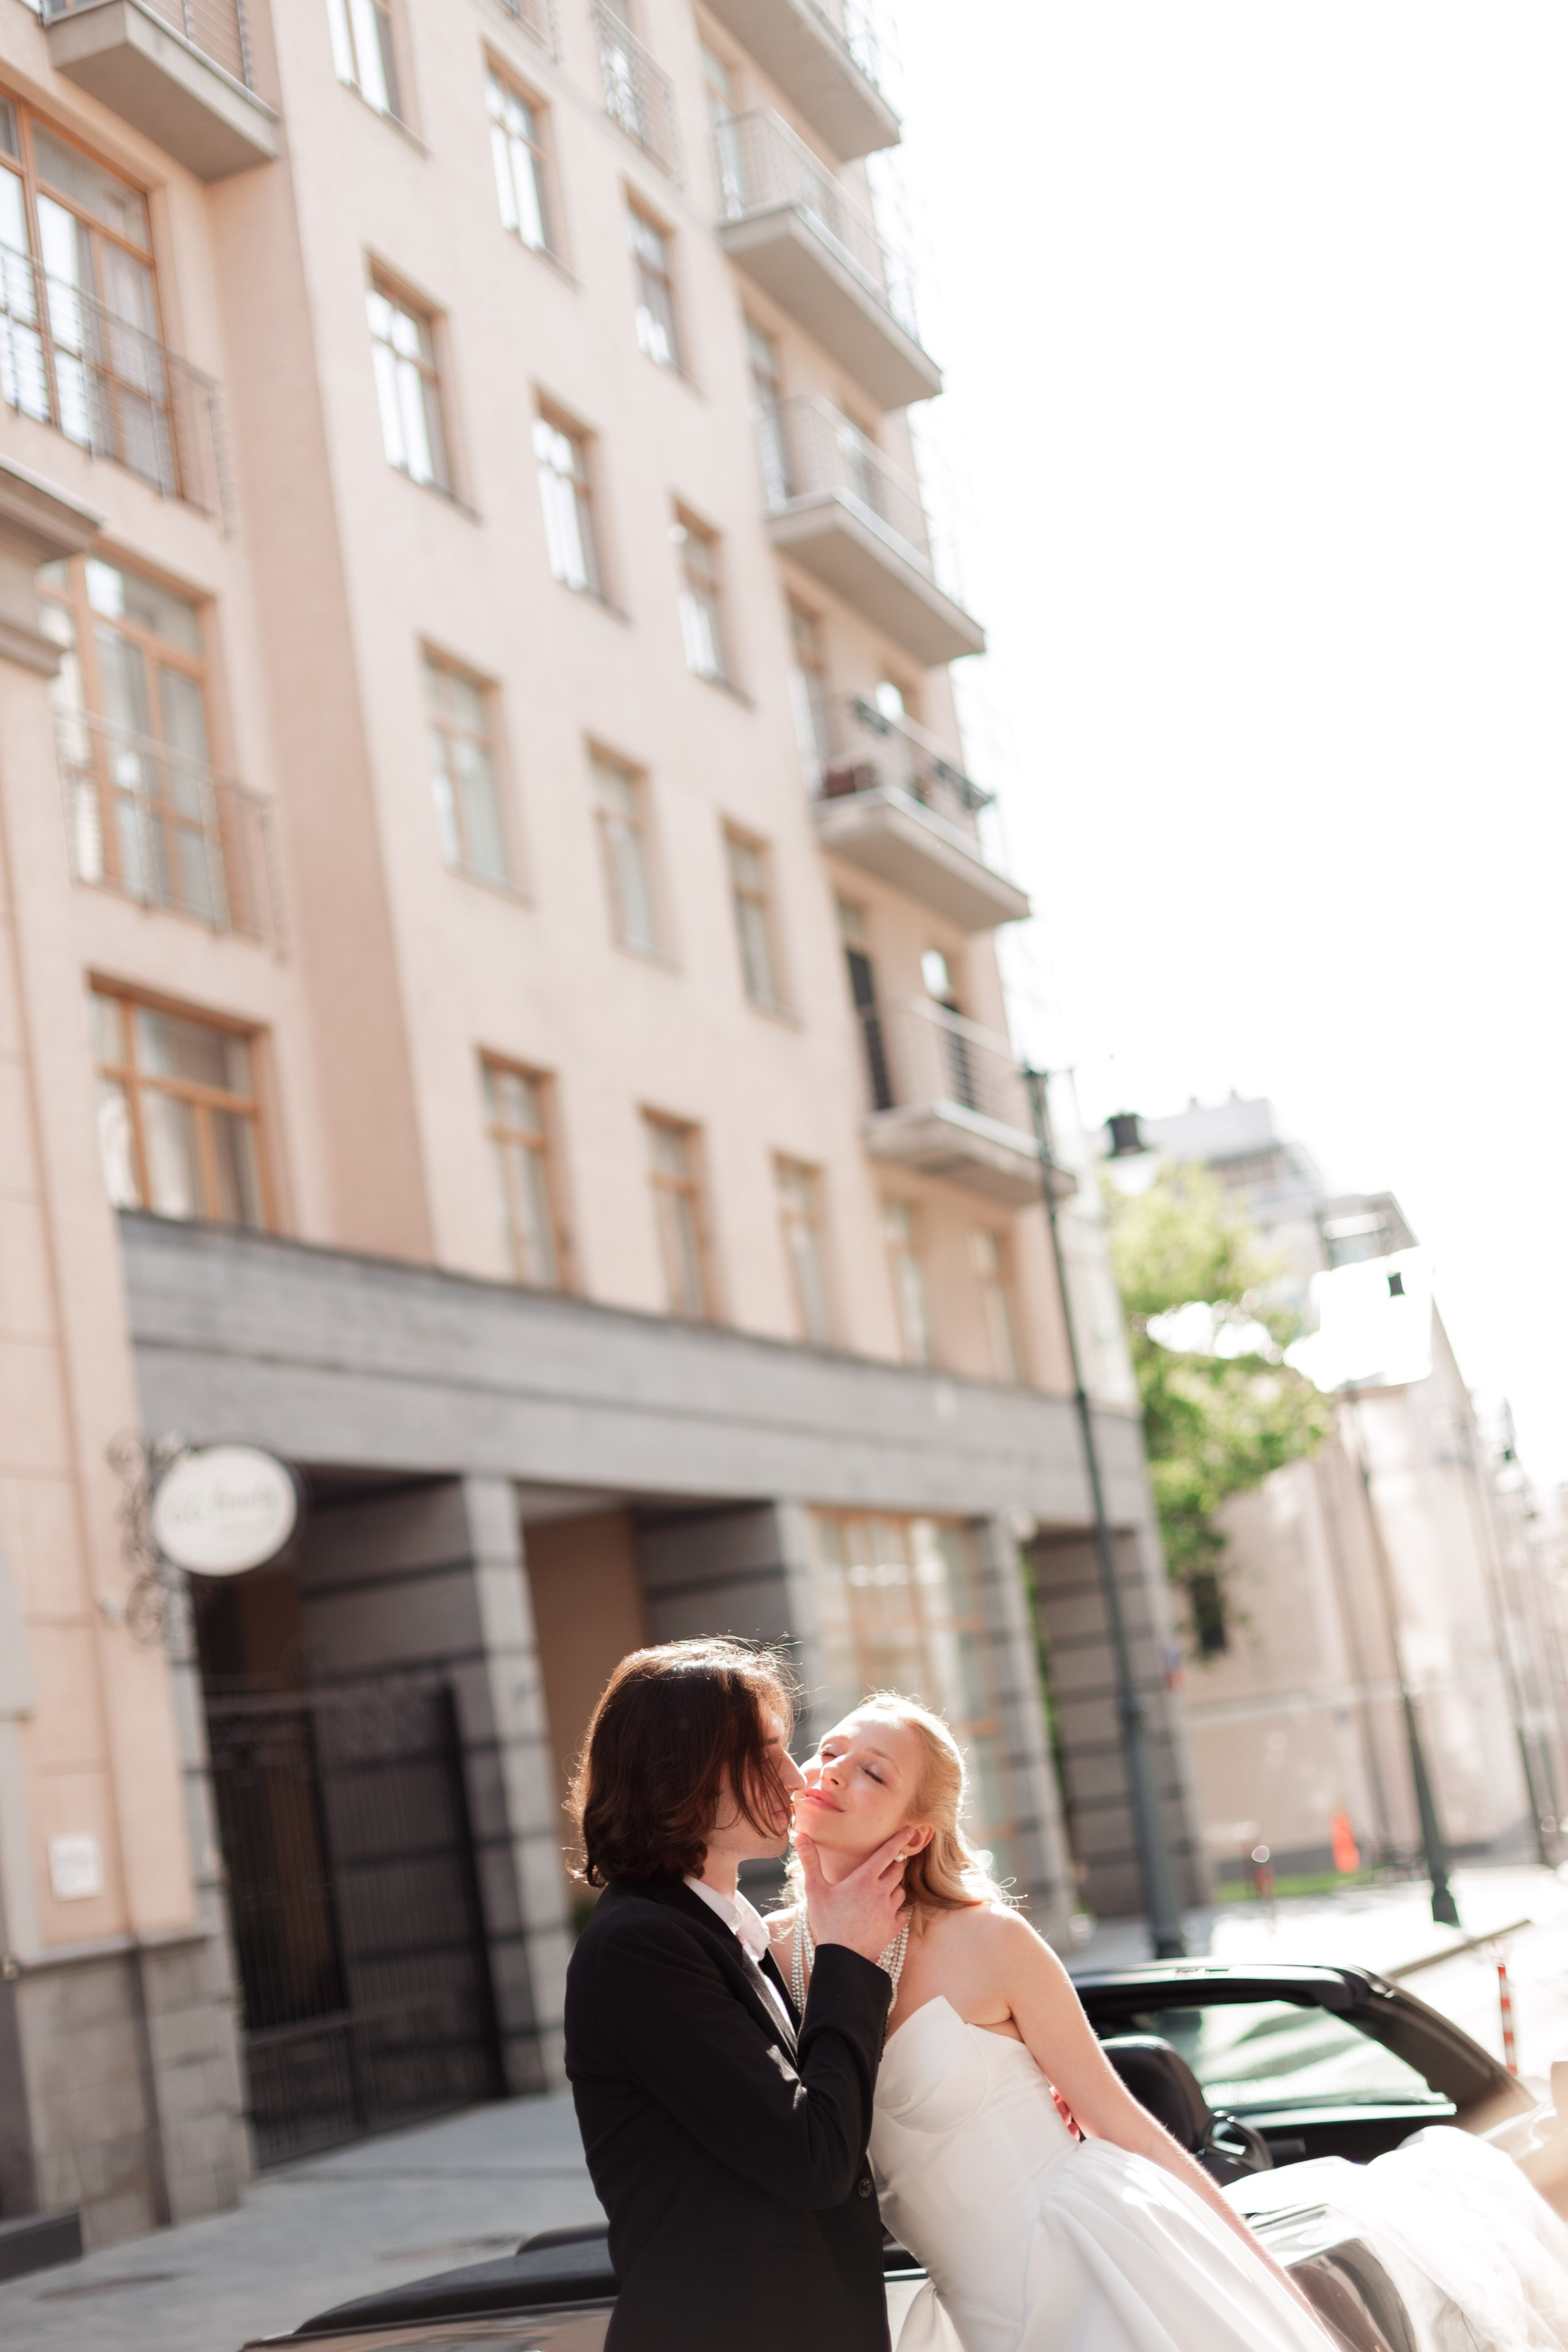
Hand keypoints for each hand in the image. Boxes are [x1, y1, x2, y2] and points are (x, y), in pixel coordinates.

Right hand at [798, 1828, 908, 1965]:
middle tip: (891, 1862)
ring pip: (901, 1891)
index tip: (911, 1830)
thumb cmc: (827, 1923)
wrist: (841, 1959)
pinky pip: (902, 1913)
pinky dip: (897, 1910)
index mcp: (864, 1879)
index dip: (900, 1839)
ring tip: (884, 1889)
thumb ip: (810, 1862)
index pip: (887, 1852)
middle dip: (896, 1864)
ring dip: (895, 1887)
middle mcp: (881, 1892)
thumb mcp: (815, 1890)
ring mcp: (889, 1911)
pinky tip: (887, 1911)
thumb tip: (800, 1837)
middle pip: (897, 1870)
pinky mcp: (893, 1928)